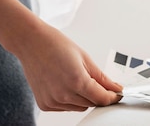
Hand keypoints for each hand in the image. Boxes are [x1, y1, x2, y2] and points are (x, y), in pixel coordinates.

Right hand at [0, 0, 122, 111]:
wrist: (31, 42)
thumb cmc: (56, 44)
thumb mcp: (84, 57)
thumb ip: (101, 77)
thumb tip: (115, 88)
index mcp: (77, 81)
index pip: (101, 98)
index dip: (112, 97)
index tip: (118, 94)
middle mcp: (64, 95)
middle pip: (91, 103)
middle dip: (98, 94)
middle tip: (97, 81)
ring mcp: (53, 101)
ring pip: (78, 107)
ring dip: (83, 97)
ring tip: (76, 76)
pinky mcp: (45, 105)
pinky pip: (65, 107)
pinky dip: (70, 99)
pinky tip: (64, 82)